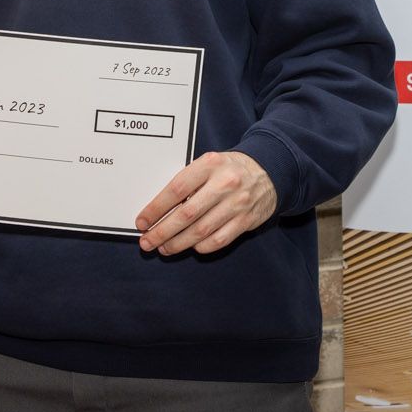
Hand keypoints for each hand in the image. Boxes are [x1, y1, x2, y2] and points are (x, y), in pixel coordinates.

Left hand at [136, 151, 276, 255]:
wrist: (269, 171)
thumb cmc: (229, 169)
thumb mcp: (208, 164)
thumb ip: (188, 181)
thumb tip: (158, 210)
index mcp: (210, 164)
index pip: (176, 190)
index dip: (156, 209)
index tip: (142, 221)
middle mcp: (224, 184)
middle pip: (186, 214)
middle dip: (162, 232)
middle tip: (147, 242)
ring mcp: (237, 204)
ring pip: (200, 231)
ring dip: (178, 243)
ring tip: (163, 248)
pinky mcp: (246, 221)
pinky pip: (218, 240)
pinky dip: (201, 246)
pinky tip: (190, 246)